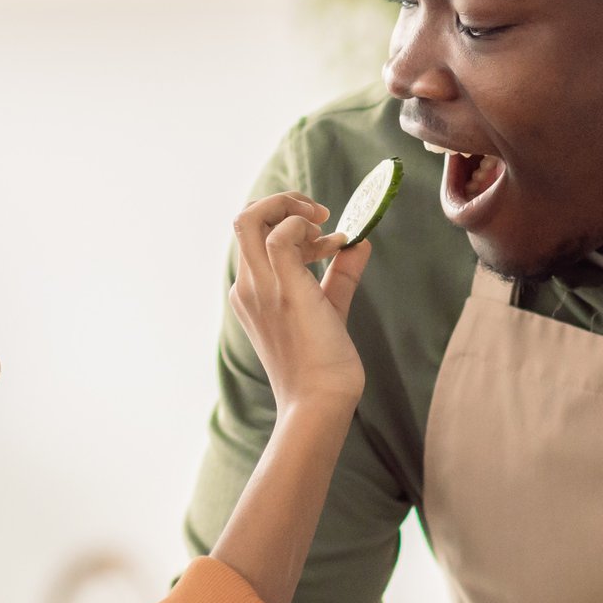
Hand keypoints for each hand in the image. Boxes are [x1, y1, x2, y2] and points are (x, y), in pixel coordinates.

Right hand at [229, 192, 371, 415]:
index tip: (326, 241)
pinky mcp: (284, 289)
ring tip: (324, 225)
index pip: (252, 237)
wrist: (320, 400)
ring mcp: (261, 288)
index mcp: (251, 293)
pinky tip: (331, 243)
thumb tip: (359, 241)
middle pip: (243, 220)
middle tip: (319, 215)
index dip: (288, 224)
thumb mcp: (331, 309)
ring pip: (249, 219)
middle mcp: (248, 287)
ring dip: (291, 207)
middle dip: (282, 203)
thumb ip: (341, 274)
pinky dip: (305, 226)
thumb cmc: (322, 366)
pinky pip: (281, 235)